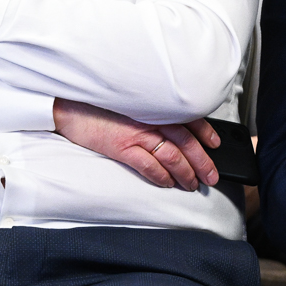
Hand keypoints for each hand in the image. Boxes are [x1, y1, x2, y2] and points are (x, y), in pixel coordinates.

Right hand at [51, 98, 220, 189]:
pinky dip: (162, 177)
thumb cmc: (99, 103)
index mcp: (156, 105)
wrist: (69, 104)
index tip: (216, 144)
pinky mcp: (122, 148)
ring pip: (173, 156)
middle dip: (203, 162)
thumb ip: (152, 110)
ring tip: (193, 184)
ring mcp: (138, 134)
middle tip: (212, 176)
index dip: (206, 133)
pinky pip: (149, 166)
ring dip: (186, 173)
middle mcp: (151, 118)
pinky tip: (168, 184)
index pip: (190, 119)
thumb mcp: (131, 101)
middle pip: (187, 142)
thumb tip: (171, 125)